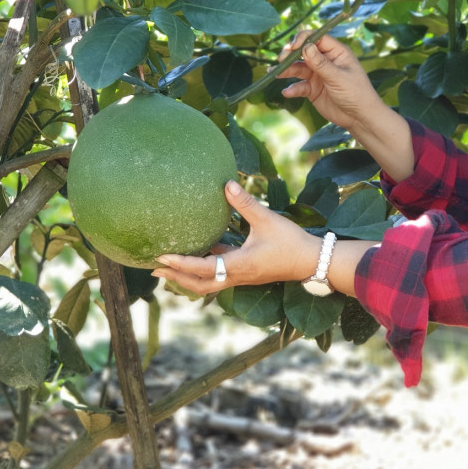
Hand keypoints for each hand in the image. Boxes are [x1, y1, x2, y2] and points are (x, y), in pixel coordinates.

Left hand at [153, 181, 318, 294]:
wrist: (312, 261)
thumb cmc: (291, 242)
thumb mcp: (267, 220)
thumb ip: (245, 203)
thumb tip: (226, 184)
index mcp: (239, 265)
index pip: (202, 268)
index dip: (181, 263)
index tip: (161, 256)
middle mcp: (237, 276)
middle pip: (199, 284)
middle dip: (176, 277)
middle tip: (155, 267)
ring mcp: (242, 277)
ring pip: (208, 282)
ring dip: (188, 276)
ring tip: (170, 266)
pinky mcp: (247, 273)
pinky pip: (219, 275)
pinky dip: (204, 269)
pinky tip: (199, 254)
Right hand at [277, 30, 385, 133]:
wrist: (359, 117)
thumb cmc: (356, 93)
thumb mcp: (339, 77)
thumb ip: (321, 64)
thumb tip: (305, 47)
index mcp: (336, 52)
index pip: (316, 38)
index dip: (303, 39)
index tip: (292, 46)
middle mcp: (325, 61)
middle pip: (303, 52)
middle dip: (290, 54)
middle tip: (280, 59)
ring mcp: (318, 75)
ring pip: (298, 68)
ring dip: (286, 70)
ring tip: (273, 74)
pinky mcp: (313, 89)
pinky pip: (299, 86)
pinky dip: (292, 88)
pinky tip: (287, 93)